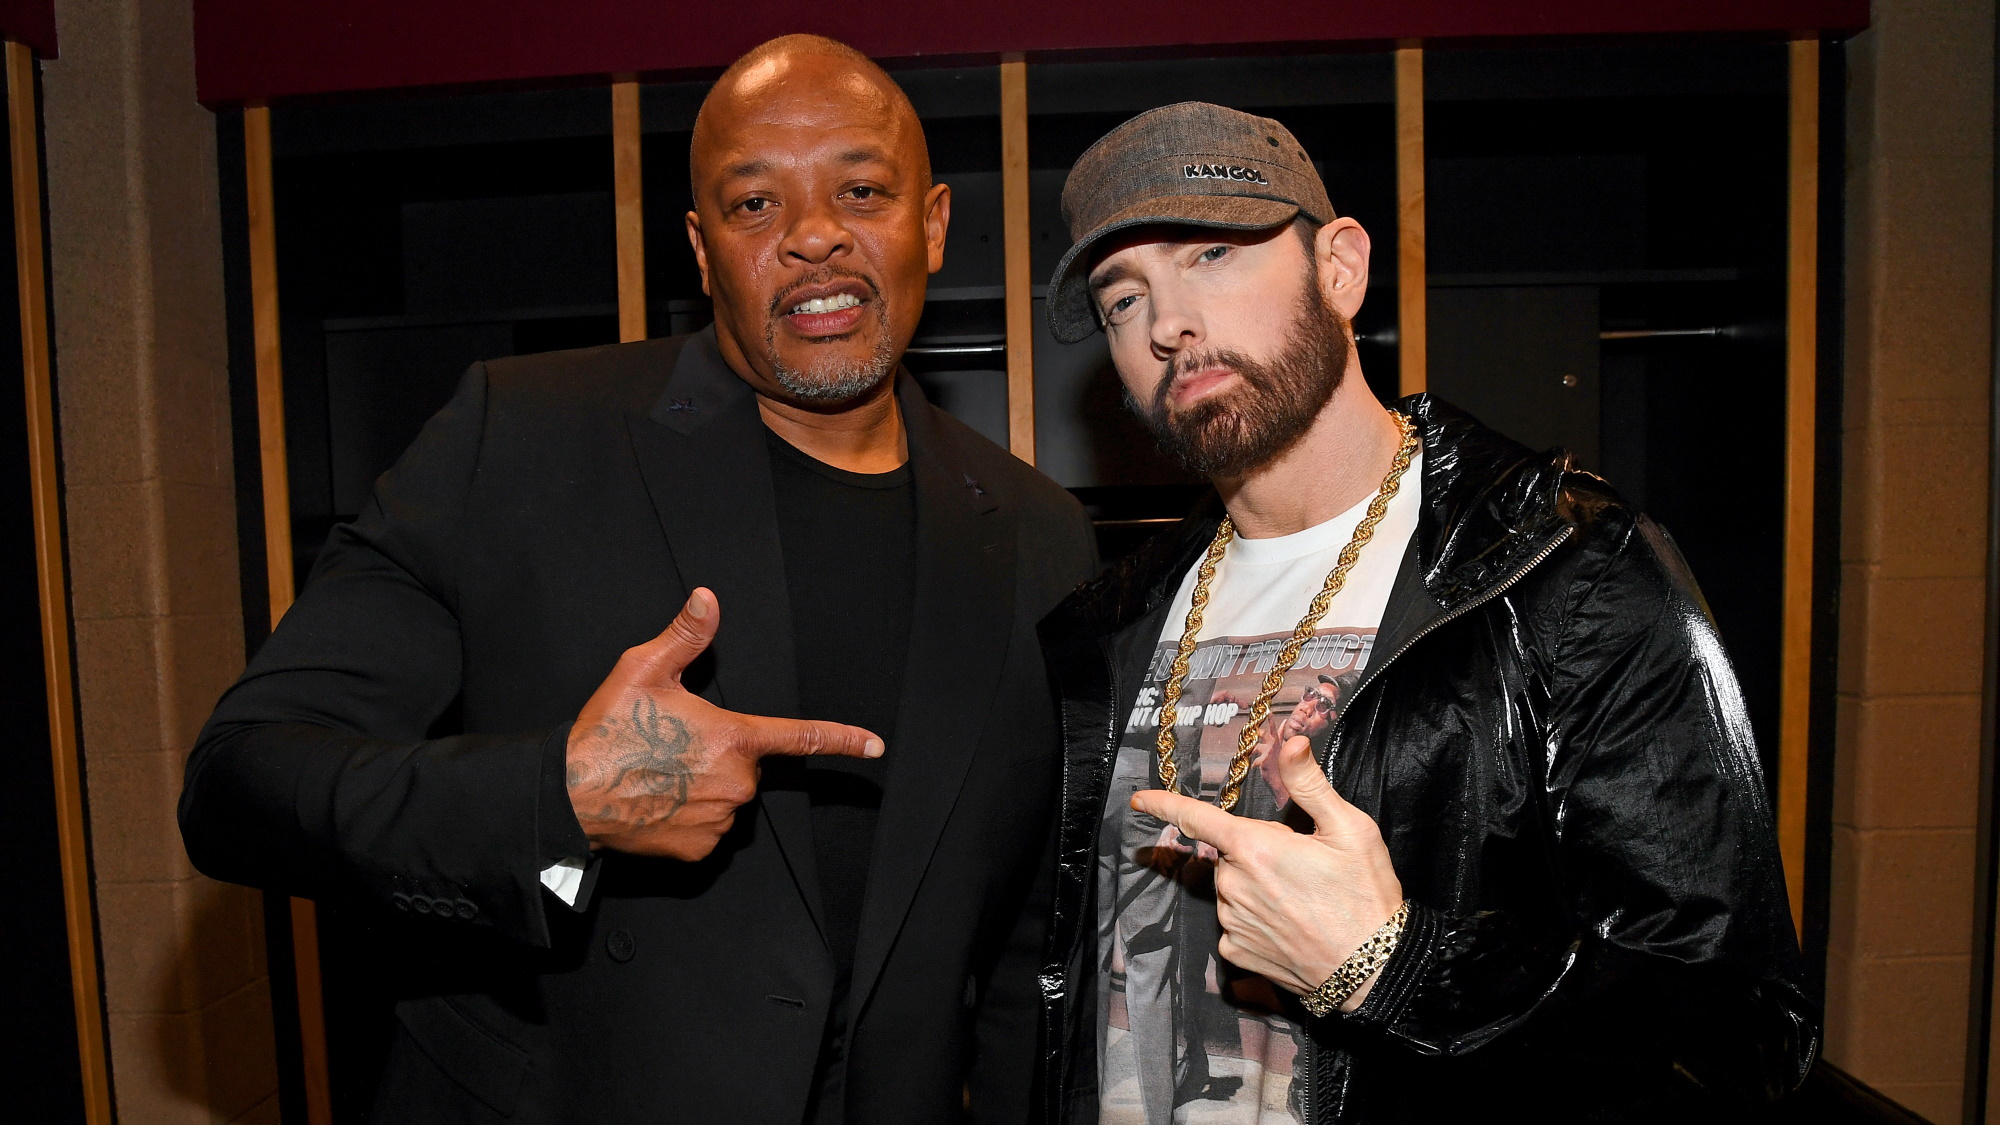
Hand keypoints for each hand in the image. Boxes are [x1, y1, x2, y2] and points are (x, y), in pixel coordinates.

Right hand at [566, 588, 882, 859]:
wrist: (569, 795)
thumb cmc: (607, 732)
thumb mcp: (644, 669)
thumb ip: (686, 635)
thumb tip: (707, 599)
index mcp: (733, 738)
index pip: (801, 737)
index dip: (844, 740)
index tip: (875, 746)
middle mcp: (735, 783)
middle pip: (745, 766)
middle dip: (718, 755)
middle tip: (672, 749)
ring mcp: (719, 820)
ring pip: (726, 799)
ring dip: (703, 787)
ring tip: (659, 776)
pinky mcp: (699, 850)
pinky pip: (708, 830)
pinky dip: (688, 818)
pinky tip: (658, 803)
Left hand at [1130, 735, 1401, 1011]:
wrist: (1374, 970)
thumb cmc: (1365, 897)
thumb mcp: (1350, 830)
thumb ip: (1310, 785)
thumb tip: (1292, 743)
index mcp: (1256, 849)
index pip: (1198, 818)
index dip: (1165, 805)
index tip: (1140, 798)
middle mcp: (1234, 886)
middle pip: (1229, 855)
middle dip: (1256, 854)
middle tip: (1302, 868)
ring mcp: (1232, 923)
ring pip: (1232, 890)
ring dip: (1255, 888)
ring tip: (1302, 901)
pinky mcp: (1236, 954)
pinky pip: (1235, 925)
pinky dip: (1255, 921)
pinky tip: (1289, 927)